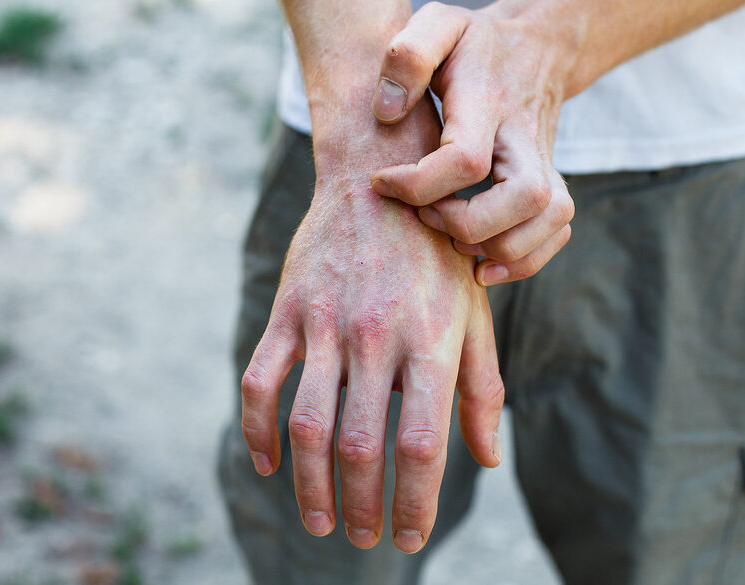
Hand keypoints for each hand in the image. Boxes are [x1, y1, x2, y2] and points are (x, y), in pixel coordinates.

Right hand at [240, 101, 504, 552]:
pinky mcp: (288, 309)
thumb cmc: (437, 253)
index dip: (415, 502)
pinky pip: (261, 381)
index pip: (422, 445)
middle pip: (361, 447)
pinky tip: (270, 465)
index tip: (409, 536)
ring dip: (310, 485)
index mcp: (432, 340)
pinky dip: (257, 432)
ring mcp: (327, 322)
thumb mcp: (472, 313)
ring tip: (320, 521)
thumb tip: (487, 458)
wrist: (379, 176)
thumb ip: (480, 387)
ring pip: (308, 425)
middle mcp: (378, 335)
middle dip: (360, 506)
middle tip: (362, 537)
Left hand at [368, 1, 576, 285]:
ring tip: (452, 242)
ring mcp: (546, 163)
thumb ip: (407, 55)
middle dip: (467, 224)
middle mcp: (525, 136)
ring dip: (499, 248)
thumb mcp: (436, 25)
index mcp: (489, 100)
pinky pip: (555, 234)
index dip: (418, 184)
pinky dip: (523, 260)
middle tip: (425, 216)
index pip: (466, 159)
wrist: (535, 47)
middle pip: (523, 197)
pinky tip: (481, 263)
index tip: (382, 182)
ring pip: (548, 220)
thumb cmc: (474, 45)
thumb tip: (388, 112)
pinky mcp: (551, 185)